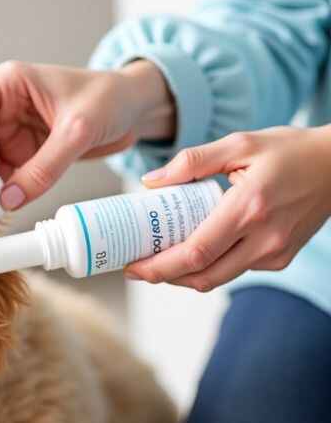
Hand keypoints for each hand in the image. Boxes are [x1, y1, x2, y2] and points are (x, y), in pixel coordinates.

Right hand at [0, 60, 175, 208]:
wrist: (134, 109)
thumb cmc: (109, 99)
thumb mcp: (78, 131)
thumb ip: (44, 168)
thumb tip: (7, 201)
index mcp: (9, 85)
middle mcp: (3, 108)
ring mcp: (12, 133)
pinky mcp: (24, 154)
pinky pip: (3, 176)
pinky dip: (1, 193)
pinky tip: (2, 208)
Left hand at [125, 126, 330, 289]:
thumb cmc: (289, 150)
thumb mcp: (240, 143)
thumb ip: (193, 161)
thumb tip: (151, 182)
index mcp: (249, 207)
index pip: (196, 252)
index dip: (159, 266)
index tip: (133, 266)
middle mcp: (264, 238)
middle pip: (202, 276)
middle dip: (163, 277)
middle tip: (136, 267)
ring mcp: (274, 253)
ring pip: (217, 279)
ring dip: (182, 275)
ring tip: (158, 260)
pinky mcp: (279, 259)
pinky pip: (234, 271)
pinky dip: (208, 266)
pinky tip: (193, 250)